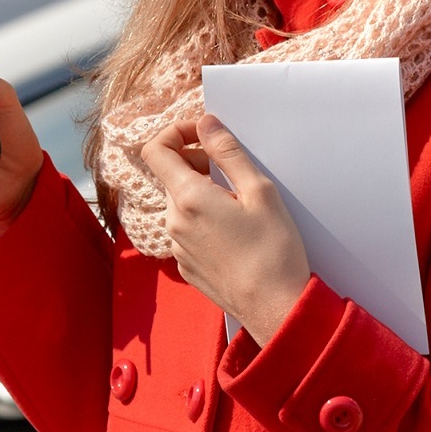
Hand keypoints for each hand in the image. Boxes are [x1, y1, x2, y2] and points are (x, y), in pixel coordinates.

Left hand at [141, 115, 311, 344]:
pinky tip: (234, 232)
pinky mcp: (186, 266)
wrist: (275, 308)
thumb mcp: (259, 191)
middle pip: (170, 176)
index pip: (155, 150)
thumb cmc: (273, 250)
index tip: (204, 135)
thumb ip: (227, 152)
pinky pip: (186, 230)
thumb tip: (205, 123)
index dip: (176, 132)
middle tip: (232, 171)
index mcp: (188, 198)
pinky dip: (203, 219)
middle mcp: (173, 223)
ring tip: (238, 205)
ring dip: (201, 193)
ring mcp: (177, 247)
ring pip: (179, 204)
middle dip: (195, 163)